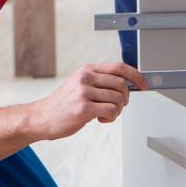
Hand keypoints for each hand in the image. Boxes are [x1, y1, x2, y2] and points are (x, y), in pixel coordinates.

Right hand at [29, 62, 147, 139]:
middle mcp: (86, 78)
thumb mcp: (80, 85)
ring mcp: (84, 92)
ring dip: (117, 111)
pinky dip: (111, 118)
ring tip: (104, 114)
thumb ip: (100, 82)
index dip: (136, 75)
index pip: (119, 67)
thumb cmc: (63, 104)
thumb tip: (126, 84)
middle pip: (122, 84)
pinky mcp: (84, 108)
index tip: (144, 84)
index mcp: (87, 70)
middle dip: (125, 98)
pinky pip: (112, 111)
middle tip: (117, 106)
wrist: (42, 117)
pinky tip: (99, 119)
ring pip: (118, 99)